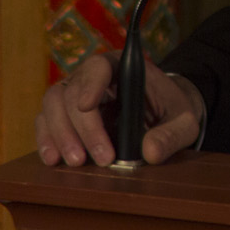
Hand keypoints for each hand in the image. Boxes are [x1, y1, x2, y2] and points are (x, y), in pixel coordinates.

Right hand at [34, 51, 206, 166]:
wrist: (160, 116)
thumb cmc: (171, 112)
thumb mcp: (184, 123)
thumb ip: (172, 135)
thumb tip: (150, 152)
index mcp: (123, 67)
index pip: (99, 67)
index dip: (91, 84)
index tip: (88, 106)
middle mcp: (92, 76)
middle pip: (73, 92)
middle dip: (83, 127)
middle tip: (101, 158)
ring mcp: (74, 94)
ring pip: (53, 105)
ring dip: (60, 135)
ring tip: (76, 162)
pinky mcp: (63, 114)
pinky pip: (45, 122)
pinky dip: (46, 140)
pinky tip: (54, 160)